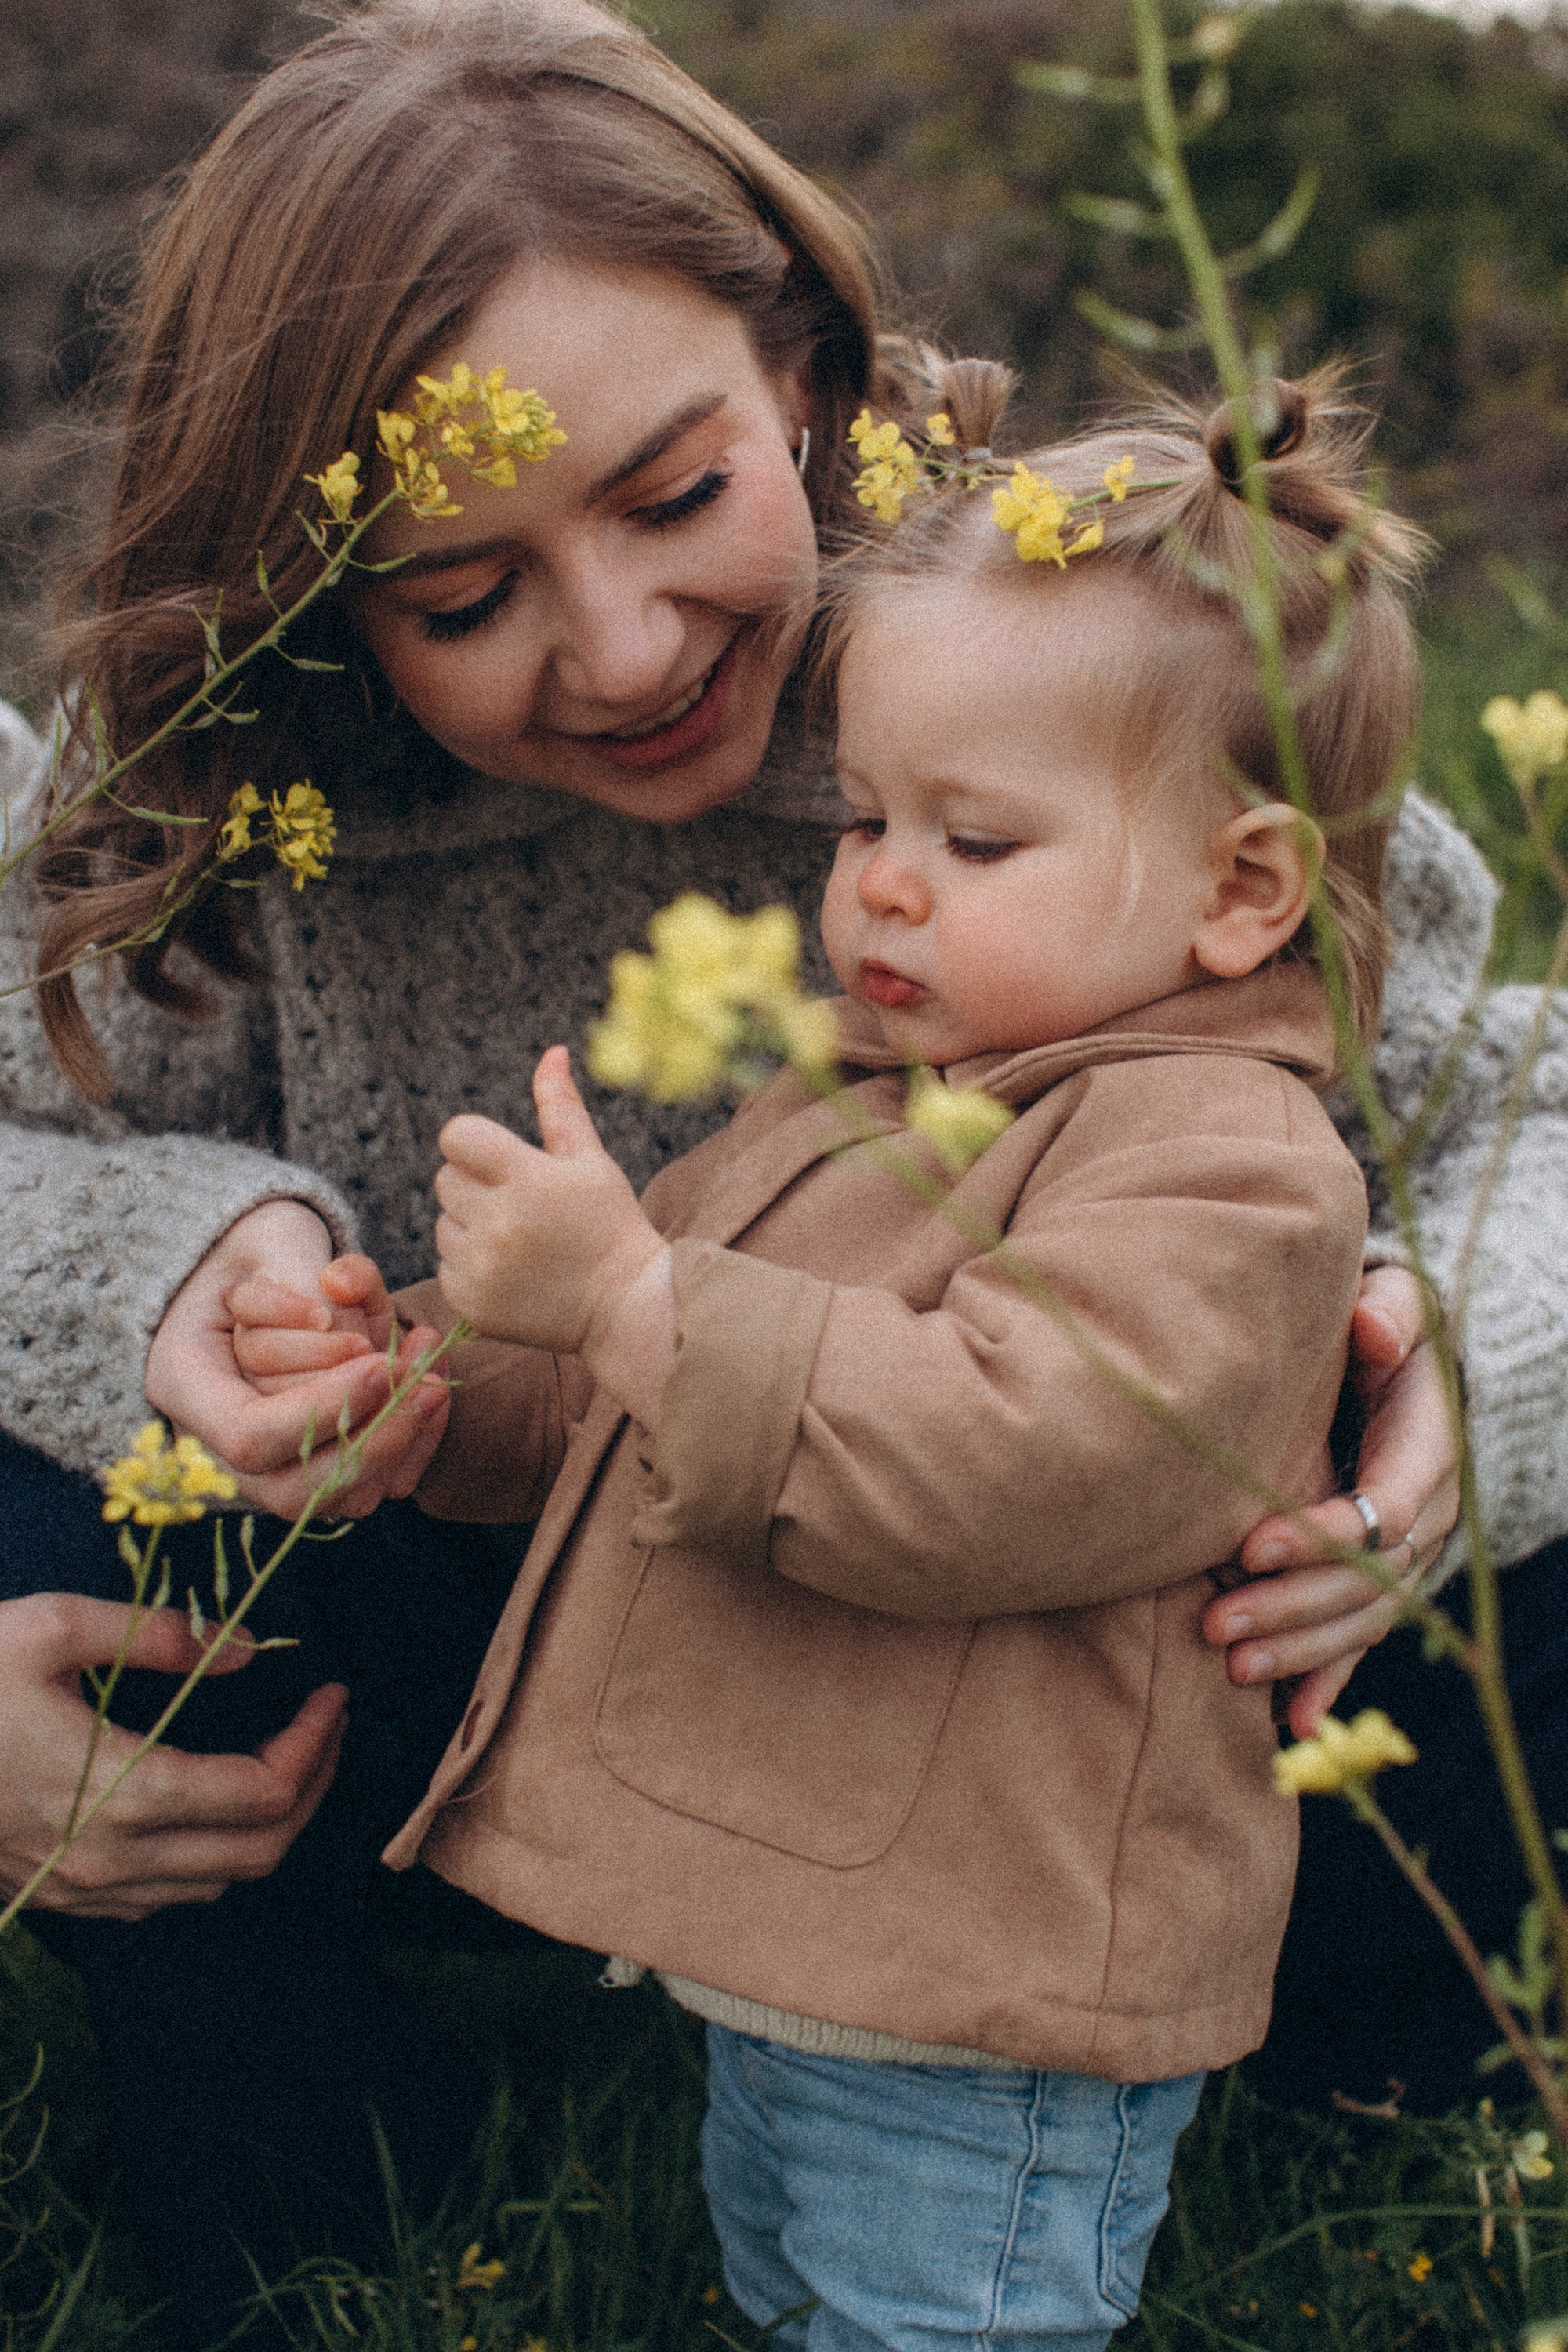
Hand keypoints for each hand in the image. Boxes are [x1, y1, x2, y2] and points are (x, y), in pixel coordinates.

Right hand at [0, 1593, 345, 1919]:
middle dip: (312, 1789)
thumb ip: (155, 1635)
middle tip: (326, 1728)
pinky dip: (211, 1855)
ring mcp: (84, 1888)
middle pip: (260, 1851)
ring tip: (283, 1756)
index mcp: (124, 1791)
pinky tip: (209, 1800)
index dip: (316, 1745)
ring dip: (267, 1827)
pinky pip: (165, 1897)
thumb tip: (242, 1648)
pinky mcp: (60, 1895)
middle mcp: (113, 1858)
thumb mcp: (50, 1628)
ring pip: (217, 1883)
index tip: (334, 1694)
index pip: (264, 1792)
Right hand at [147, 1204, 446, 1518]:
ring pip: (340, 1498)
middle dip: (370, 1437)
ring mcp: (273, 1465)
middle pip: (294, 1488)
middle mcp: (219, 1442)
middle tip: (422, 1377)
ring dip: (401, 1440)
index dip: (318, 1410)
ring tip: (431, 1368)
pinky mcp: (325, 1466)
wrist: (269, 1268)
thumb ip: (299, 1270)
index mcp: (186, 1382)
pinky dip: (417, 1443)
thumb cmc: (267, 1248)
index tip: (377, 1362)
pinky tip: (435, 1383)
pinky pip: (377, 1484)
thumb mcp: (271, 1237)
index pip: (249, 1434)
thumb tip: (336, 1306)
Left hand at [435, 1047, 663, 1351]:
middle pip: (445, 1180)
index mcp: (527, 1179)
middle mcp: (498, 1223)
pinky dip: (470, 1267)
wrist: (624, 1307)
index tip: (501, 1161)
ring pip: (443, 1225)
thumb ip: (561, 1108)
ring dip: (471, 1227)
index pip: (456, 1136)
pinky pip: (444, 1266)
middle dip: (476, 1186)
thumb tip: (552, 1051)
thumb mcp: (592, 1162)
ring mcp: (481, 1266)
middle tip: (521, 1207)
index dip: (474, 1143)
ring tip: (519, 1242)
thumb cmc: (610, 1225)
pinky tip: (512, 1272)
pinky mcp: (470, 1302)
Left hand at [1204, 1265, 1460, 1739]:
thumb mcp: (1395, 1304)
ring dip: (1300, 1650)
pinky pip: (1362, 1638)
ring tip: (1231, 1668)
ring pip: (1364, 1618)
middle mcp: (1427, 1512)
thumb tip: (1371, 1330)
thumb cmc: (1382, 1324)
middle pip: (1370, 1578)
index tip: (1247, 1546)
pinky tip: (1291, 1721)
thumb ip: (1386, 1312)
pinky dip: (1329, 1680)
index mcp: (1428, 1448)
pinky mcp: (1383, 1577)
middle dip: (1294, 1606)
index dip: (1321, 1535)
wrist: (1407, 1361)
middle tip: (1215, 1623)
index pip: (1384, 1507)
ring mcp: (1409, 1553)